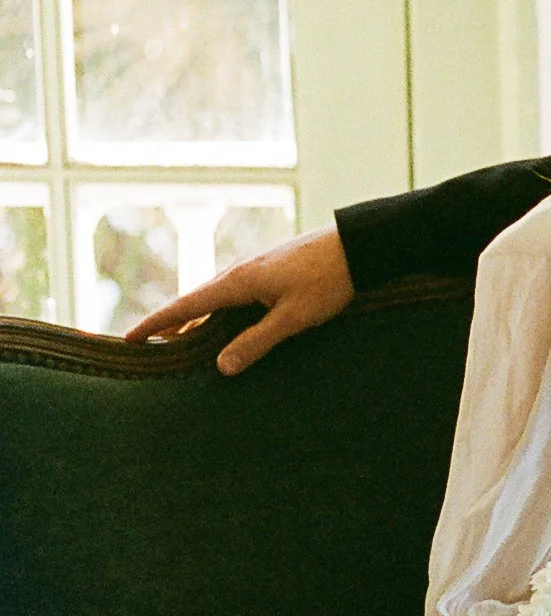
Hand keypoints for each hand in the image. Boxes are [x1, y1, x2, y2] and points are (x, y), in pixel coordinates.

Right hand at [126, 226, 354, 375]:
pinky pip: (232, 299)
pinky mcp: (269, 275)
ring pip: (214, 302)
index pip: (185, 306)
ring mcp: (253, 273)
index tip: (130, 339)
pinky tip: (222, 327)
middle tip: (147, 349)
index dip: (156, 324)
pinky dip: (217, 315)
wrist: (355, 248)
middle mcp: (238, 275)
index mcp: (237, 283)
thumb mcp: (293, 317)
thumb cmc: (327, 281)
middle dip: (170, 326)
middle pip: (194, 304)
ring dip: (194, 322)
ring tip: (176, 344)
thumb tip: (221, 367)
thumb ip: (257, 342)